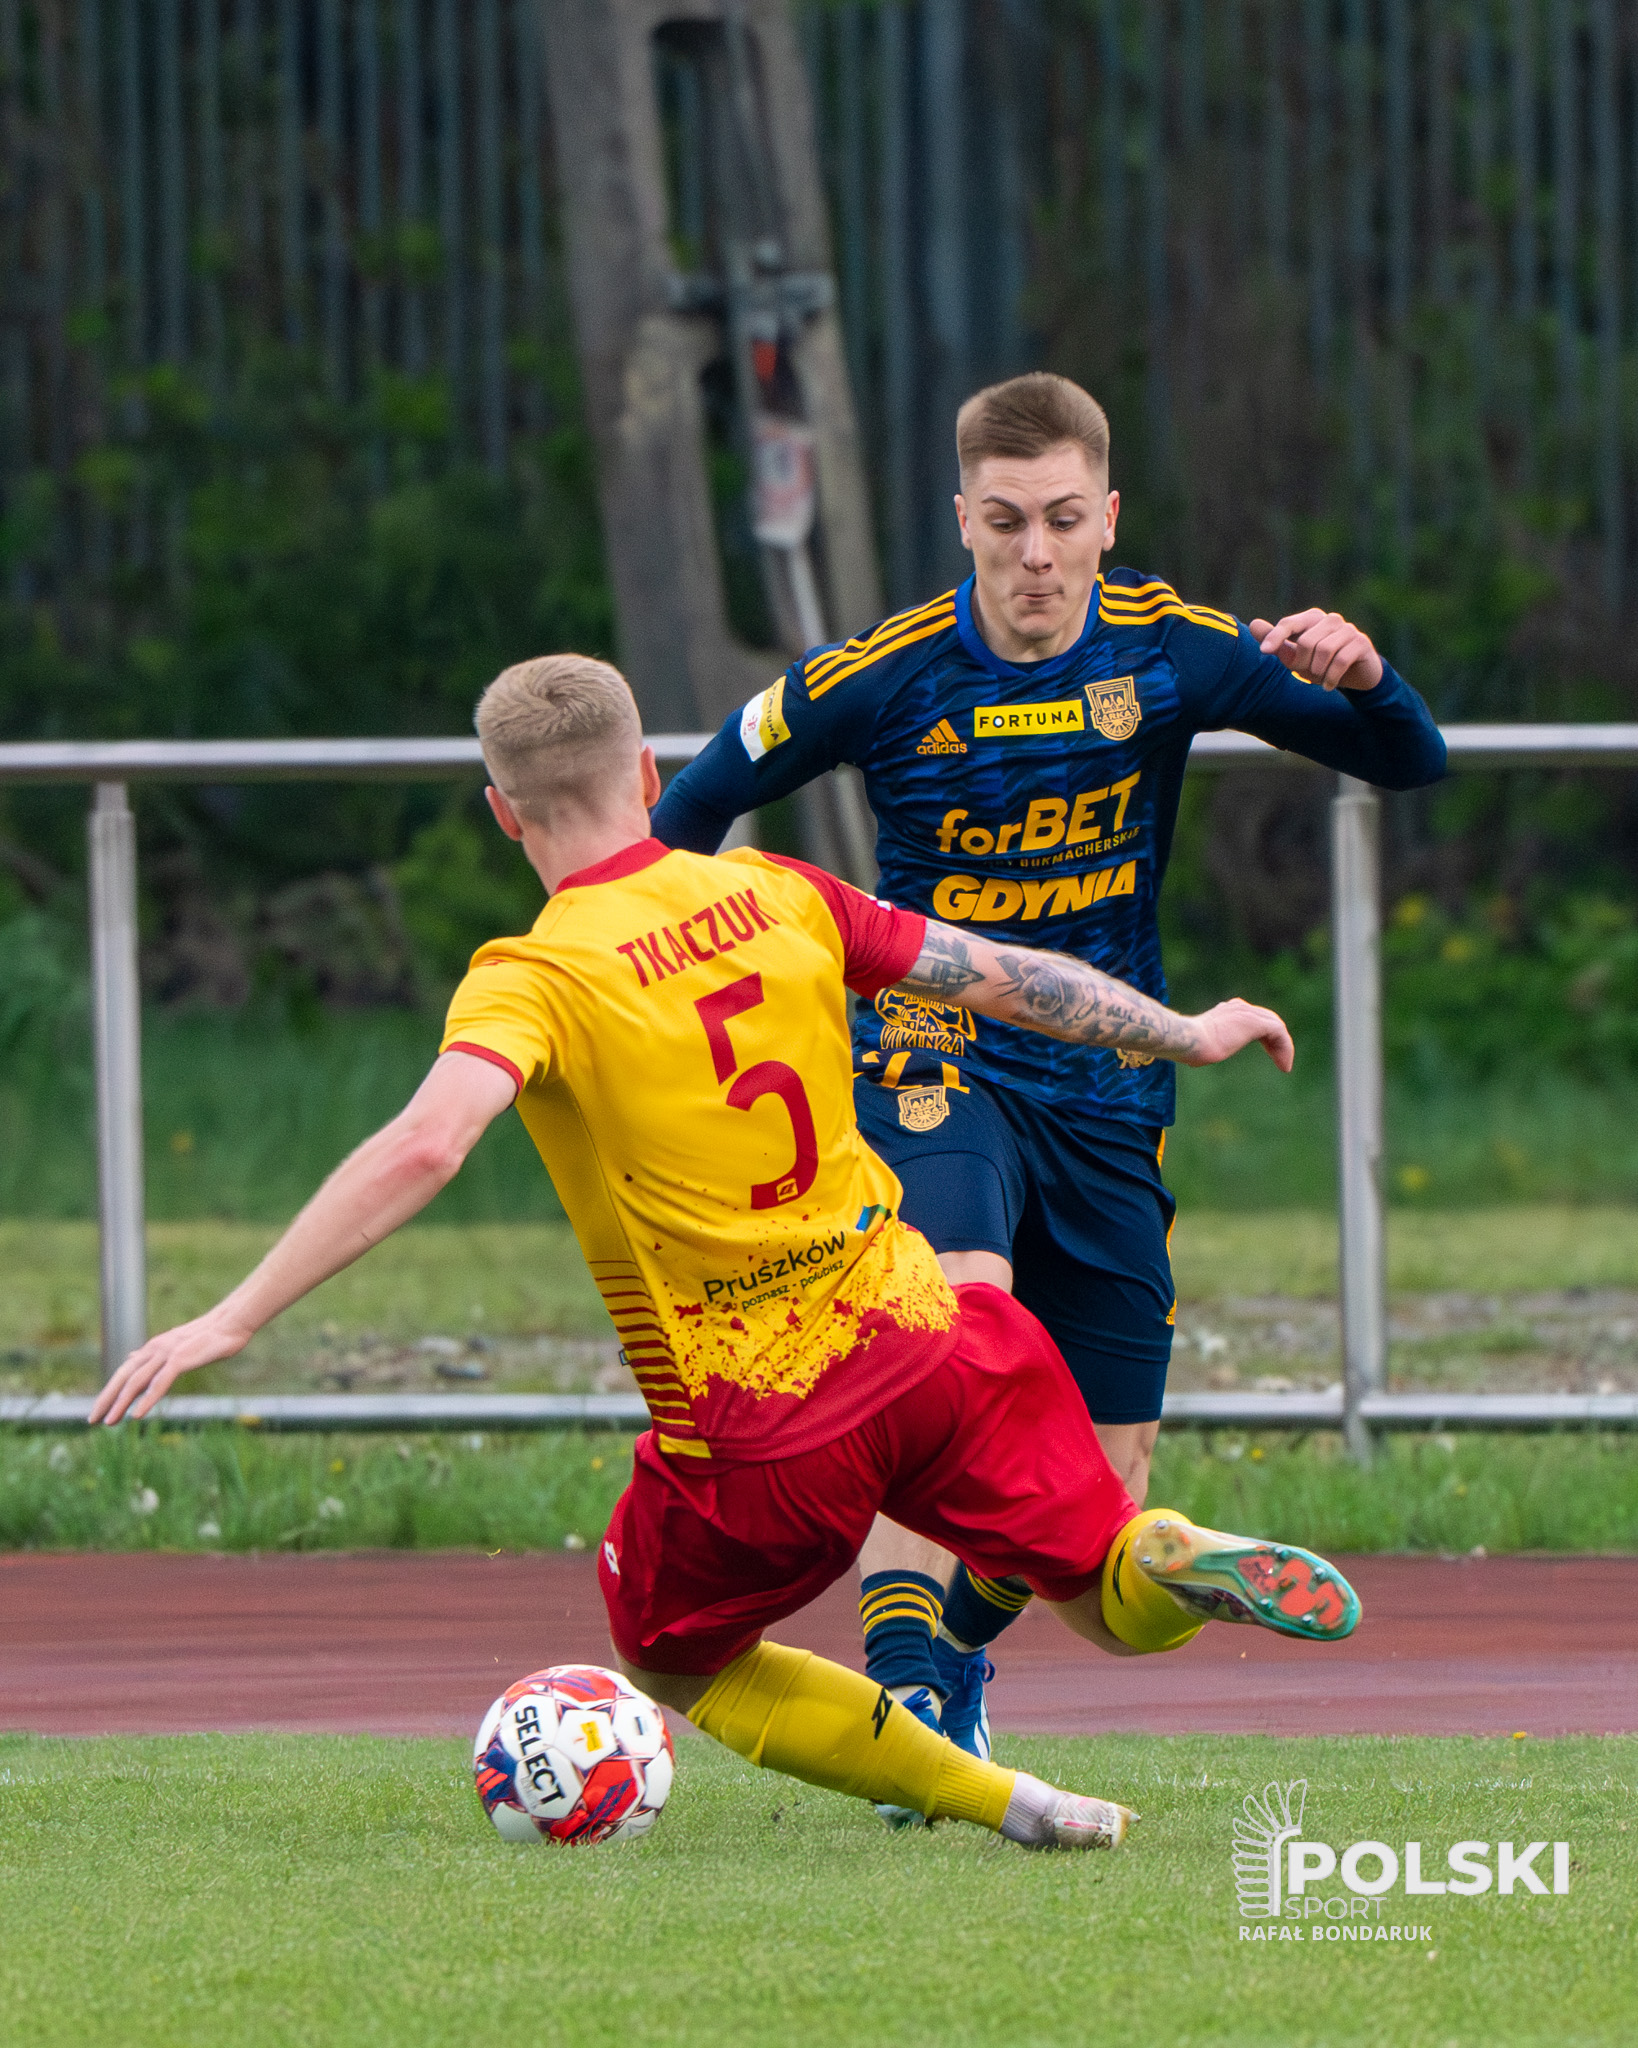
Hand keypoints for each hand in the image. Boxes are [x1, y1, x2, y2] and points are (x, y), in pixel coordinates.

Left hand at [88, 1309, 254, 1425]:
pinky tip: (137, 1414)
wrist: (233, 1322)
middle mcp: (155, 1349)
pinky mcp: (181, 1359)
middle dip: (106, 1399)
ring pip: (136, 1381)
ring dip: (121, 1403)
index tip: (98, 1410)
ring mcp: (167, 1353)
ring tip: (110, 1421)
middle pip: (123, 1377)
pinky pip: (159, 1383)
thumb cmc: (210, 1336)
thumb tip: (131, 1357)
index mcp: (153, 1348)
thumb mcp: (176, 1346)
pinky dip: (146, 1399)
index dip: (110, 1391)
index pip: (124, 1372)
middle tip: (92, 1420)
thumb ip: (153, 1355)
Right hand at [1178, 999, 1293, 1072]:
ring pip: (1276, 1026)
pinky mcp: (1255, 1022)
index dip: (1264, 1035)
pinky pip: (1279, 1033)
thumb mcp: (1197, 1046)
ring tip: (1284, 1066)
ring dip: (1282, 1047)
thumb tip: (1192, 1059)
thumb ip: (1202, 1046)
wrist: (1188, 1040)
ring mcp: (1247, 1012)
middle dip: (1276, 1040)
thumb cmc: (1187, 1047)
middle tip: (1280, 1060)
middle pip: (1268, 1019)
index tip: (1268, 1051)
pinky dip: (1285, 1048)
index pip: (1254, 1017)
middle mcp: (1239, 1007)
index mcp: (1227, 1011)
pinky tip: (1284, 1065)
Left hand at [1250, 610, 1382, 692]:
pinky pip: (1340, 660)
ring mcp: (1348, 629)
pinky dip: (1331, 677)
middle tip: (1306, 673)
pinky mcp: (1361, 643)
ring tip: (1319, 677)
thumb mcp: (1296, 656)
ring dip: (1318, 670)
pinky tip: (1328, 686)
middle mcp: (1331, 619)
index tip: (1264, 651)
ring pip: (1324, 650)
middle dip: (1302, 663)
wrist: (1357, 676)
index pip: (1289, 623)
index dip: (1275, 637)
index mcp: (1312, 618)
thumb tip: (1254, 624)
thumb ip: (1277, 642)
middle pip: (1306, 641)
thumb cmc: (1321, 664)